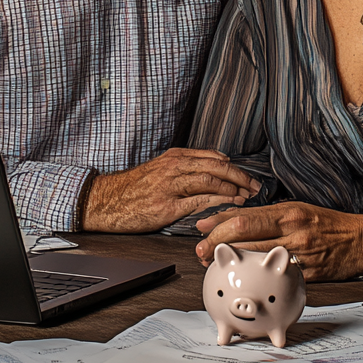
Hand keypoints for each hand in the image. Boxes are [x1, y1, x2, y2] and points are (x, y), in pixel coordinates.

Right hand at [81, 148, 260, 232]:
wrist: (107, 201)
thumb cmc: (133, 188)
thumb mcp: (159, 169)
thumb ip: (183, 169)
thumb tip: (210, 171)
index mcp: (174, 157)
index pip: (212, 157)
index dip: (233, 167)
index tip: (246, 175)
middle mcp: (174, 167)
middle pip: (216, 167)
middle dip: (239, 176)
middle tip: (254, 185)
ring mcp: (170, 186)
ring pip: (210, 180)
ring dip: (232, 188)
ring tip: (246, 195)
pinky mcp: (167, 206)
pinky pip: (198, 201)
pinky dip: (217, 201)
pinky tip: (228, 205)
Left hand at [194, 202, 362, 281]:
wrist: (361, 241)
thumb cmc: (327, 224)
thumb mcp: (298, 210)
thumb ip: (268, 217)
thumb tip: (233, 219)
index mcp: (288, 212)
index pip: (244, 218)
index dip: (218, 224)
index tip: (201, 228)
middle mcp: (292, 232)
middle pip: (244, 237)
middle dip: (216, 245)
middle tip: (201, 252)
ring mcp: (300, 255)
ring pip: (256, 259)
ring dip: (233, 263)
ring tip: (216, 265)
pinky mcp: (307, 276)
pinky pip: (277, 278)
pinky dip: (258, 280)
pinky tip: (246, 282)